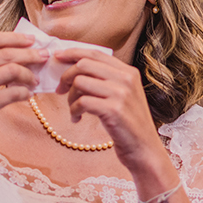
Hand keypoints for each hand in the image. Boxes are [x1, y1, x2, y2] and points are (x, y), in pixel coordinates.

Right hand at [0, 32, 47, 155]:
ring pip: (12, 70)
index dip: (16, 38)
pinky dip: (25, 92)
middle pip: (6, 53)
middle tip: (44, 56)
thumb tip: (17, 55)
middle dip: (30, 54)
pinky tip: (28, 95)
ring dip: (29, 74)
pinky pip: (13, 93)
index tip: (32, 40)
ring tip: (35, 81)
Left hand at [55, 48, 164, 170]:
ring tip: (74, 109)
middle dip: (66, 76)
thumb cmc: (129, 124)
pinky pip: (82, 101)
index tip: (58, 57)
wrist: (144, 149)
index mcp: (128, 72)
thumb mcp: (124, 95)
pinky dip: (74, 110)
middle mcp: (126, 79)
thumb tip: (76, 68)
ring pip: (80, 82)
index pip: (95, 53)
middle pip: (84, 64)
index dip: (73, 53)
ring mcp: (121, 94)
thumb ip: (107, 80)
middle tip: (60, 90)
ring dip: (70, 97)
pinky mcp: (114, 110)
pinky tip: (77, 119)